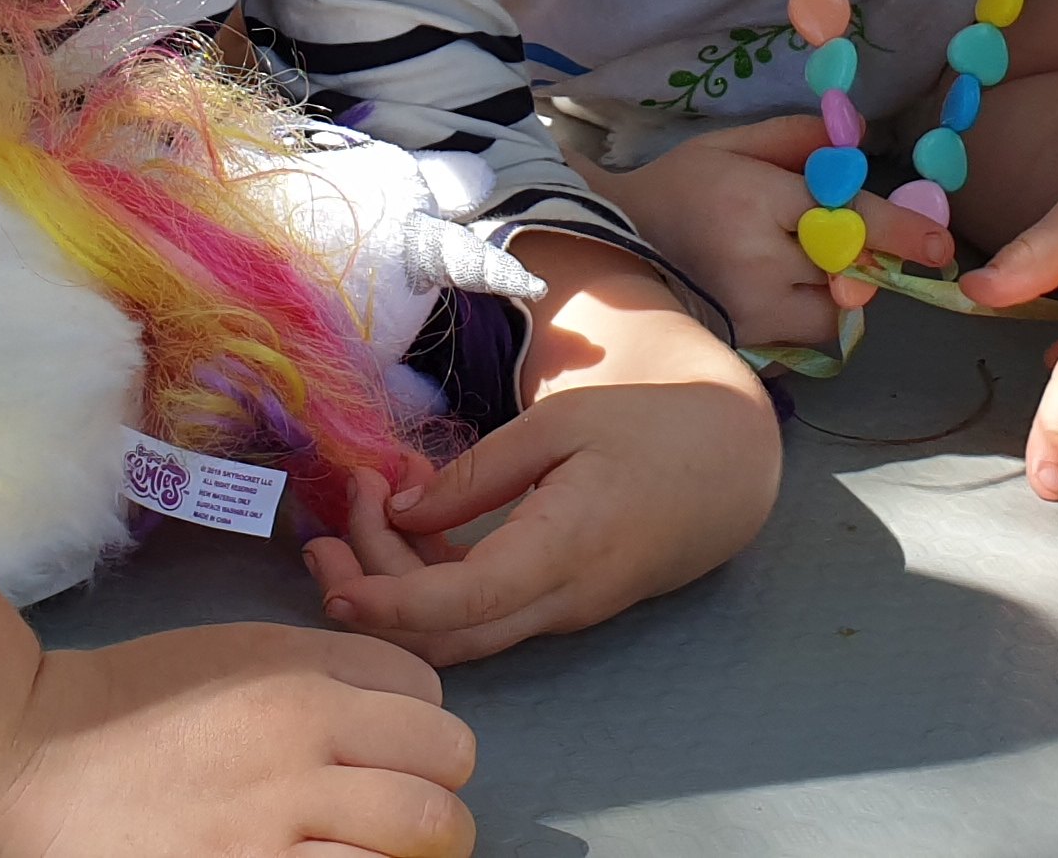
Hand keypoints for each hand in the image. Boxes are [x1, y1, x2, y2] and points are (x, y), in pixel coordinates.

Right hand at [0, 625, 474, 857]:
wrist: (27, 757)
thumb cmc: (133, 701)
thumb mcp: (238, 651)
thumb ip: (325, 671)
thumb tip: (407, 713)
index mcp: (300, 678)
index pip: (430, 695)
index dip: (418, 726)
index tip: (389, 752)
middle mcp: (302, 746)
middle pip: (444, 770)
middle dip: (438, 795)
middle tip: (405, 818)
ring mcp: (275, 828)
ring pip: (419, 838)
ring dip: (409, 852)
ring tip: (373, 857)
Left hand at [302, 243, 775, 663]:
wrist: (732, 464)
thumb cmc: (653, 426)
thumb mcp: (560, 424)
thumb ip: (478, 473)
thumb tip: (400, 511)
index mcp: (564, 551)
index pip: (459, 605)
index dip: (386, 601)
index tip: (331, 580)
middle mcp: (560, 600)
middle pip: (444, 633)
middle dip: (369, 594)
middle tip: (325, 524)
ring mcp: (560, 610)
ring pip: (457, 628)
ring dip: (395, 580)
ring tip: (365, 497)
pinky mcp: (557, 602)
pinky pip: (481, 609)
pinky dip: (433, 573)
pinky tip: (416, 508)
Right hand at [608, 112, 956, 345]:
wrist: (613, 252)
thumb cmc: (676, 190)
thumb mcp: (727, 146)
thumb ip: (793, 139)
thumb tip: (856, 137)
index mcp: (754, 199)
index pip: (843, 215)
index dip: (898, 229)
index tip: (939, 243)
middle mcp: (757, 259)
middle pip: (848, 266)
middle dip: (867, 256)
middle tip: (866, 246)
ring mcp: (752, 310)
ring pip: (834, 309)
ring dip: (839, 290)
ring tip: (805, 267)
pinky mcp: (747, 343)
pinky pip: (807, 336)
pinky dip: (811, 315)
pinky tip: (782, 293)